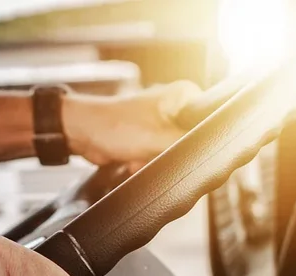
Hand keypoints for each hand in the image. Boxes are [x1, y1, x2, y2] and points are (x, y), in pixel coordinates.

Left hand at [63, 81, 202, 168]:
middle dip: (171, 154)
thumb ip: (191, 145)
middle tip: (154, 153)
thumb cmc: (114, 127)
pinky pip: (159, 155)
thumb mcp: (160, 140)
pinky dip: (147, 161)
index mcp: (184, 95)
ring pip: (175, 151)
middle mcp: (176, 104)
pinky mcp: (150, 135)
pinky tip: (133, 159)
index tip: (184, 150)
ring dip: (157, 160)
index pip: (211, 120)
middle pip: (192, 139)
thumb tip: (213, 152)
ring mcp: (162, 120)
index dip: (202, 140)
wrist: (81, 133)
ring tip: (140, 156)